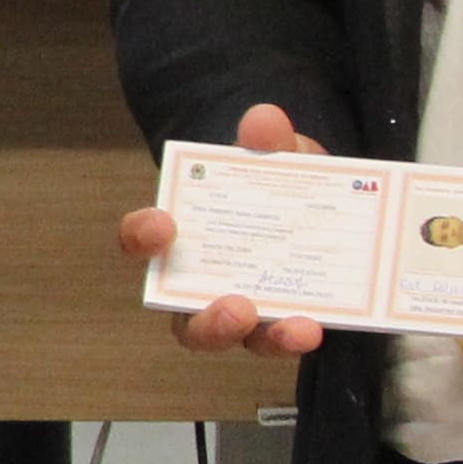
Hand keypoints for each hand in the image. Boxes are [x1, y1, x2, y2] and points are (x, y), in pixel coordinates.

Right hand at [117, 102, 333, 360]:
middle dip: (209, 321)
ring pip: (238, 342)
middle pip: (186, 322)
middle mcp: (201, 286)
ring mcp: (244, 313)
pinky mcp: (282, 325)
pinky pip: (283, 339)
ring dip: (264, 339)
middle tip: (236, 306)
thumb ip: (269, 142)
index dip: (142, 237)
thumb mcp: (276, 155)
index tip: (163, 226)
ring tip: (297, 328)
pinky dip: (299, 334)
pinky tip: (319, 325)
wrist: (317, 201)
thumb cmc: (276, 182)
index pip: (142, 242)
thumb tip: (264, 121)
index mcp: (182, 238)